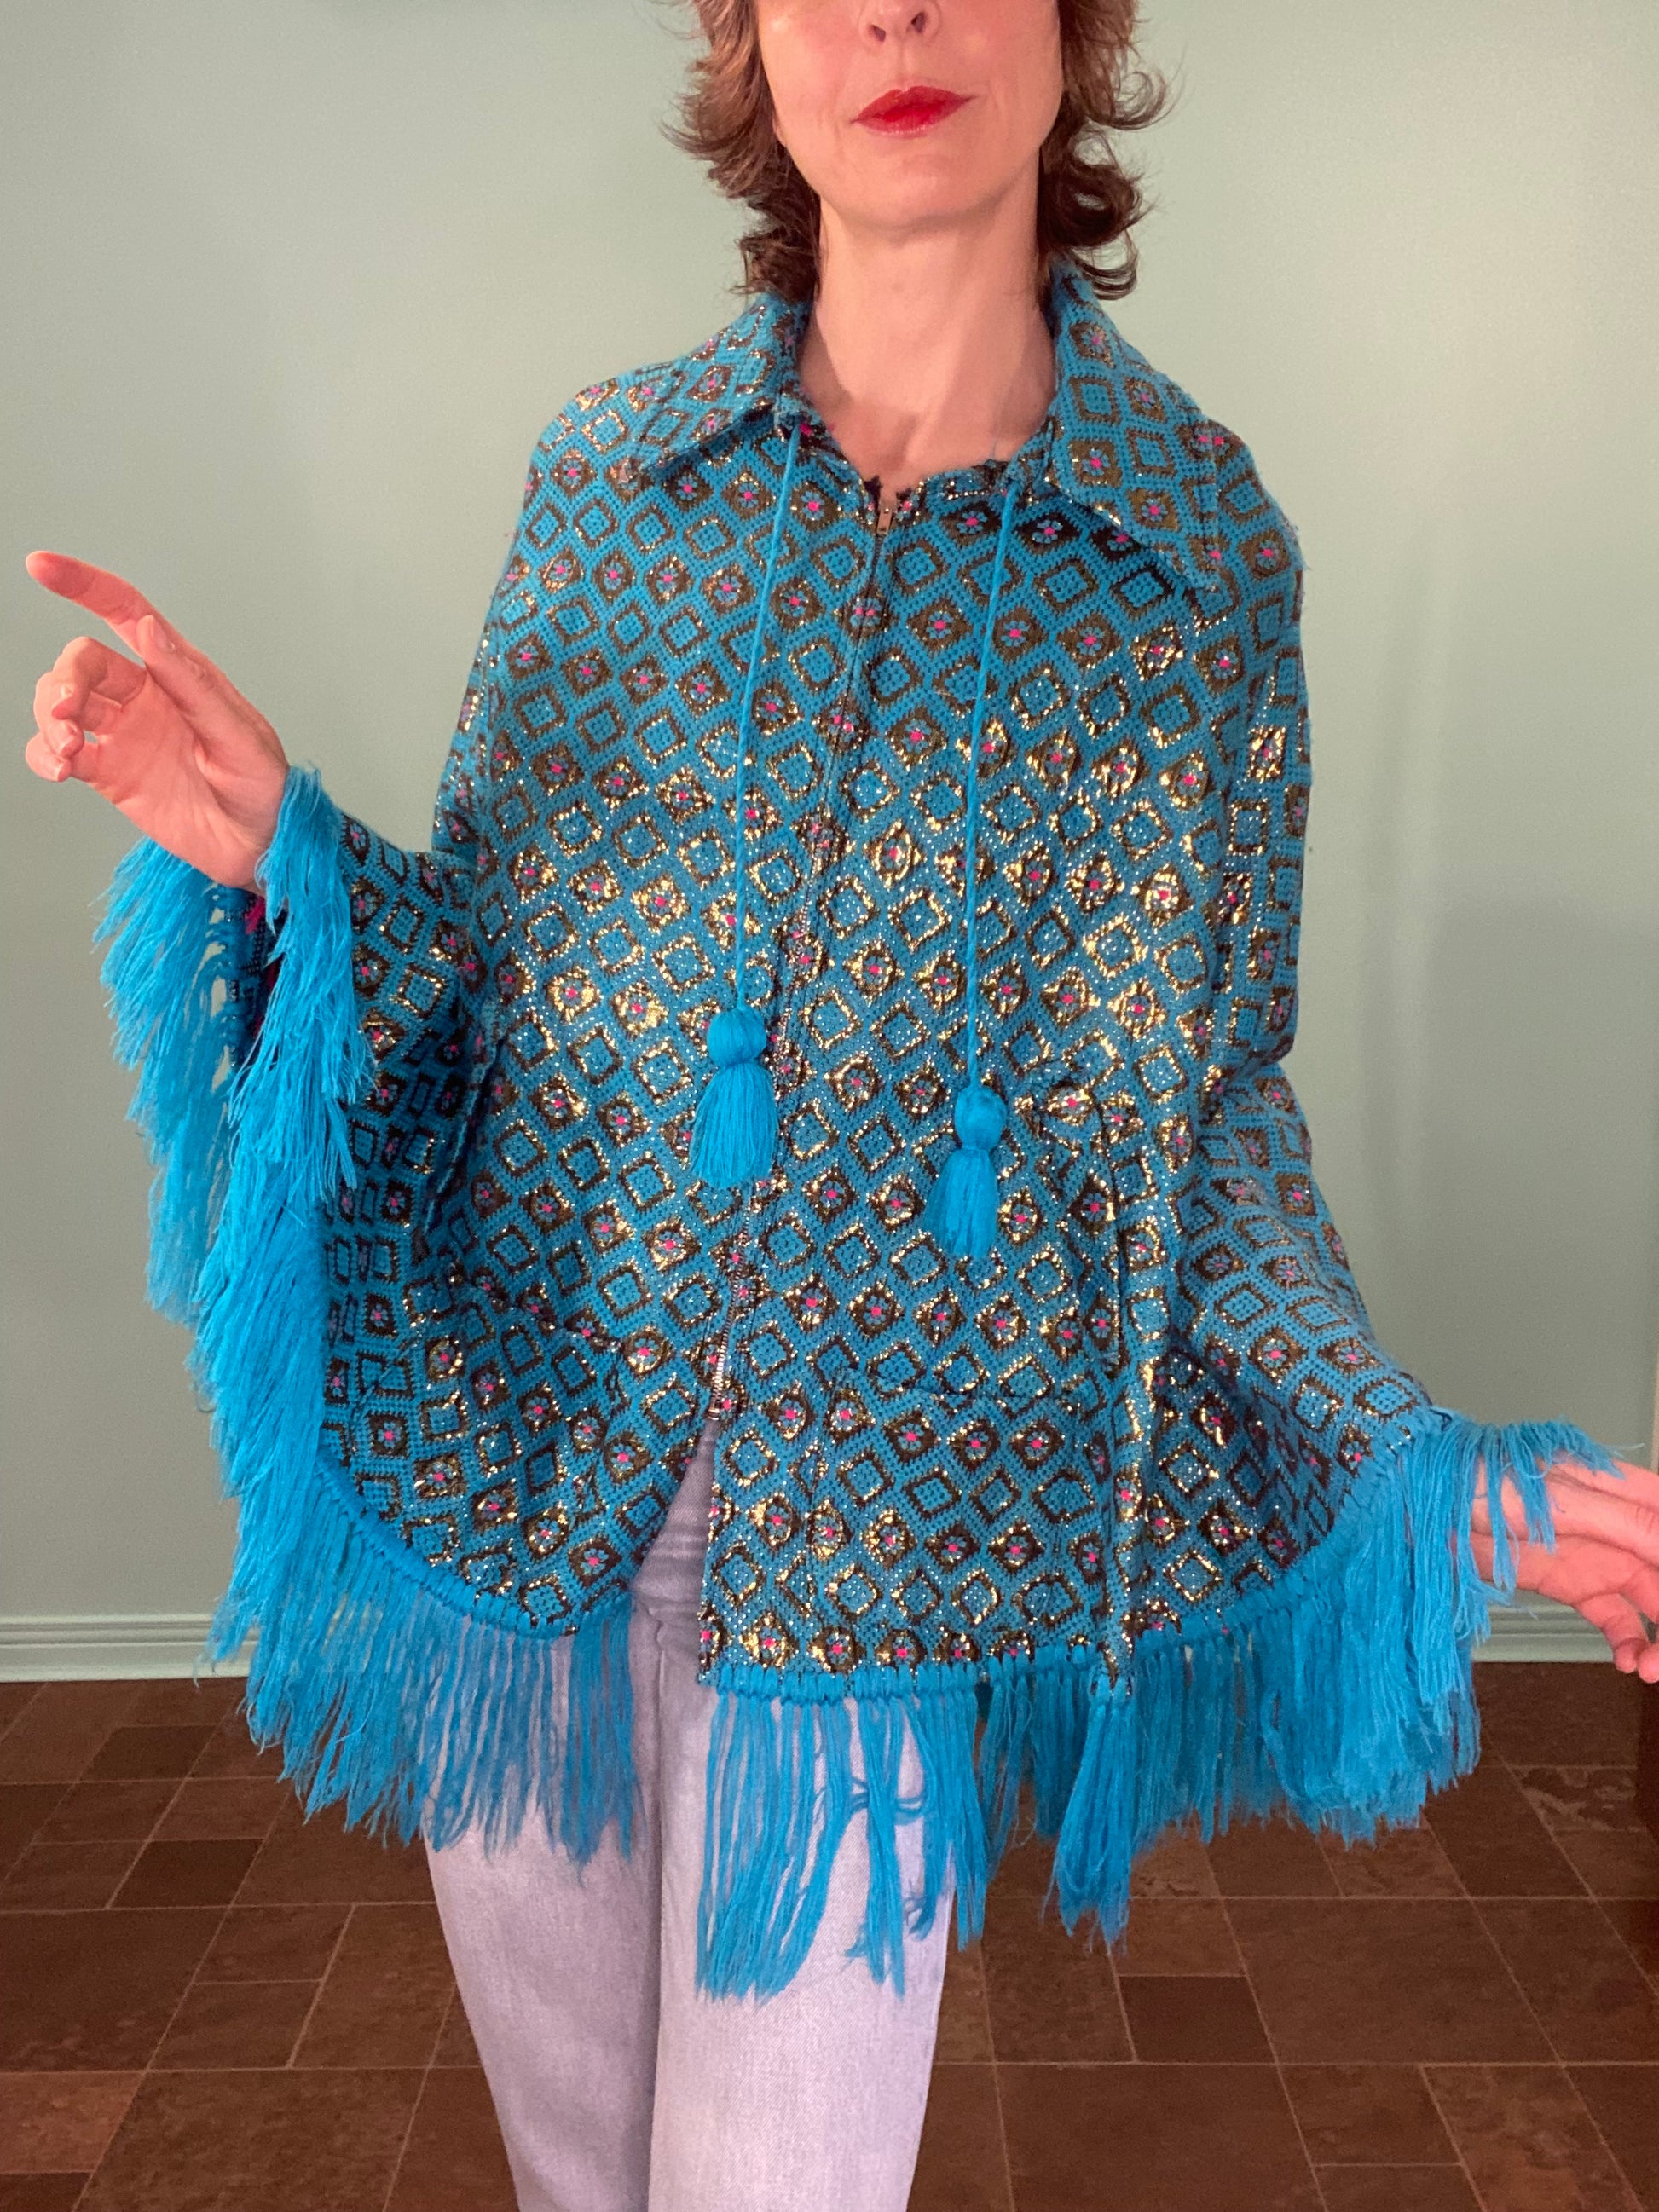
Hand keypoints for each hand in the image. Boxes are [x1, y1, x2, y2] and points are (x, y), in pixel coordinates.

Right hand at [24, 551, 288, 890]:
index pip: (125, 612)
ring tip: (68, 749)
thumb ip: (191, 684)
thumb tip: (148, 629)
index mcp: (178, 672)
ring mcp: (123, 734)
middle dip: (65, 680)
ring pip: (62, 704)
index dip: (84, 586)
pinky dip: (44, 755)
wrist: (261, 846)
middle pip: (82, 662)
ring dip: (50, 718)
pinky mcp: (109, 773)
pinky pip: (59, 753)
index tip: (41, 566)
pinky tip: (57, 769)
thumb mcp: (238, 733)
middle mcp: (144, 696)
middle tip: (70, 714)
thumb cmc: (263, 784)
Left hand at [1472, 1454, 1658, 1680]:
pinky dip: (1630, 1643)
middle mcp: (1620, 1524)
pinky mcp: (1572, 1583)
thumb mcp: (1562, 1503)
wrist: (1420, 1501)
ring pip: (1654, 1603)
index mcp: (1626, 1489)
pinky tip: (1629, 1661)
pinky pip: (1617, 1619)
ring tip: (1649, 1668)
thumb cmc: (1480, 1478)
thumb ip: (1627, 1524)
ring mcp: (1598, 1556)